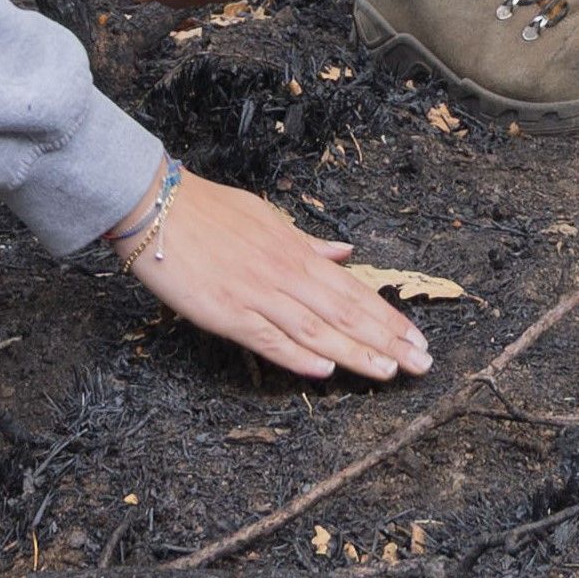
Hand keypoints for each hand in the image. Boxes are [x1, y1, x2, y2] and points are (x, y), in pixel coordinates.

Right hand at [115, 168, 431, 381]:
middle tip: (421, 363)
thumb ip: (304, 241)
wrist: (156, 206)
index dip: (387, 317)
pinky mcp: (226, 313)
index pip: (352, 290)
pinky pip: (268, 339)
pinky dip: (297, 356)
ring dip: (355, 353)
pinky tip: (324, 371)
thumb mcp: (266, 216)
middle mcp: (283, 274)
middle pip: (344, 312)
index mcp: (295, 251)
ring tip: (389, 371)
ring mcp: (256, 295)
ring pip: (315, 329)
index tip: (416, 337)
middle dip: (386, 339)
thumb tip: (343, 253)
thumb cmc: (208, 209)